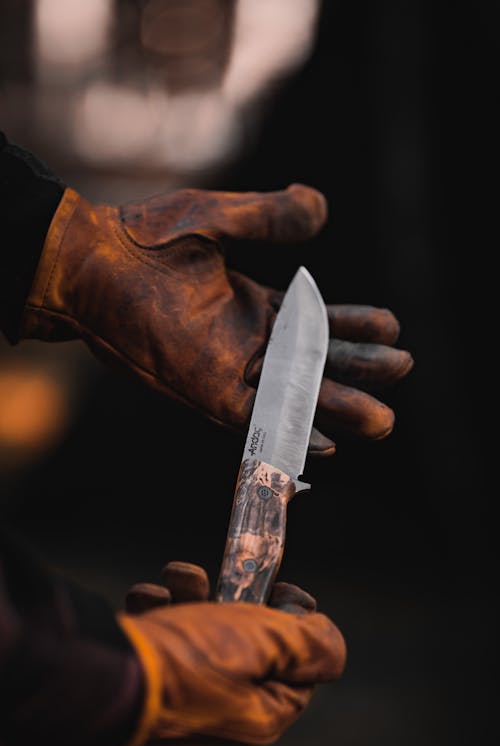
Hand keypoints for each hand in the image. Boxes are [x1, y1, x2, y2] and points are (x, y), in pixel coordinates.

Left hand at [21, 185, 412, 454]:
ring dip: (335, 409)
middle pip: (314, 363)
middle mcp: (247, 342)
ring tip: (383, 419)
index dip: (352, 325)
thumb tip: (320, 206)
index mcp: (253, 307)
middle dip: (358, 369)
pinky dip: (287, 429)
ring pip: (292, 396)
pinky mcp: (205, 389)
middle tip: (402, 369)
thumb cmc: (146, 237)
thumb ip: (270, 216)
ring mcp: (228, 368)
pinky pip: (254, 418)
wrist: (95, 261)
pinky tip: (324, 441)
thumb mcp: (219, 218)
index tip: (391, 326)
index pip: (315, 323)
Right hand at [119, 562, 345, 745]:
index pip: (300, 672)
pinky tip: (148, 599)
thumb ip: (312, 644)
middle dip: (236, 602)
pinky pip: (161, 648)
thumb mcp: (266, 642)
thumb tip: (330, 644)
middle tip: (226, 577)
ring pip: (201, 641)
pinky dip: (158, 614)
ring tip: (177, 579)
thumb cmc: (188, 662)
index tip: (283, 589)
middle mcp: (221, 722)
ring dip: (192, 598)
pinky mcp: (142, 690)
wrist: (100, 677)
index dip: (298, 625)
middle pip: (248, 651)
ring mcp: (178, 709)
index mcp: (260, 721)